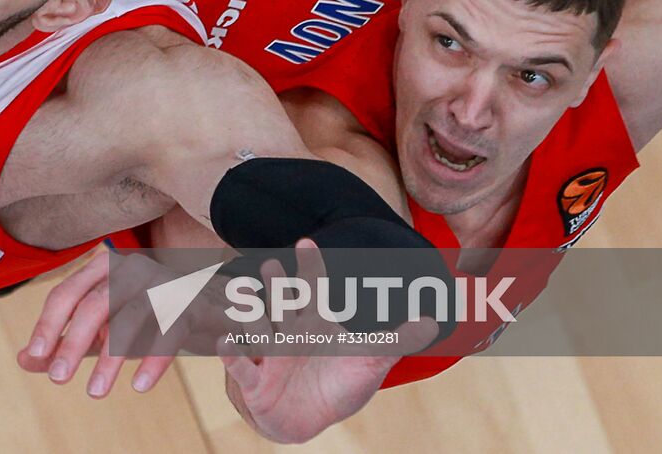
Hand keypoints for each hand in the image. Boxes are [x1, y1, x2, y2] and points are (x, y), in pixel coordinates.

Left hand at [18, 250, 259, 398]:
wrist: (209, 305)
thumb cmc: (145, 317)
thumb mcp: (102, 328)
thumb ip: (65, 341)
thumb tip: (23, 359)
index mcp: (104, 268)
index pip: (67, 293)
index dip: (48, 324)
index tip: (35, 357)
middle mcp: (131, 268)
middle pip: (94, 304)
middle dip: (73, 343)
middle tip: (57, 379)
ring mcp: (163, 282)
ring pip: (130, 318)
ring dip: (110, 359)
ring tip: (94, 393)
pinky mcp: (191, 302)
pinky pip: (169, 331)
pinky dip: (154, 359)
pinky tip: (140, 385)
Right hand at [220, 241, 439, 444]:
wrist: (307, 418)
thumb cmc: (336, 384)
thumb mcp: (371, 360)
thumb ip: (399, 338)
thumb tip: (434, 319)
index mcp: (316, 322)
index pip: (313, 288)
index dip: (310, 265)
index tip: (307, 242)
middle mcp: (290, 333)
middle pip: (283, 304)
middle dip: (277, 287)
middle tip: (270, 265)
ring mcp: (271, 355)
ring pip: (259, 329)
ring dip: (250, 314)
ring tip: (242, 297)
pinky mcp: (255, 382)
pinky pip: (241, 366)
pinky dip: (232, 355)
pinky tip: (227, 343)